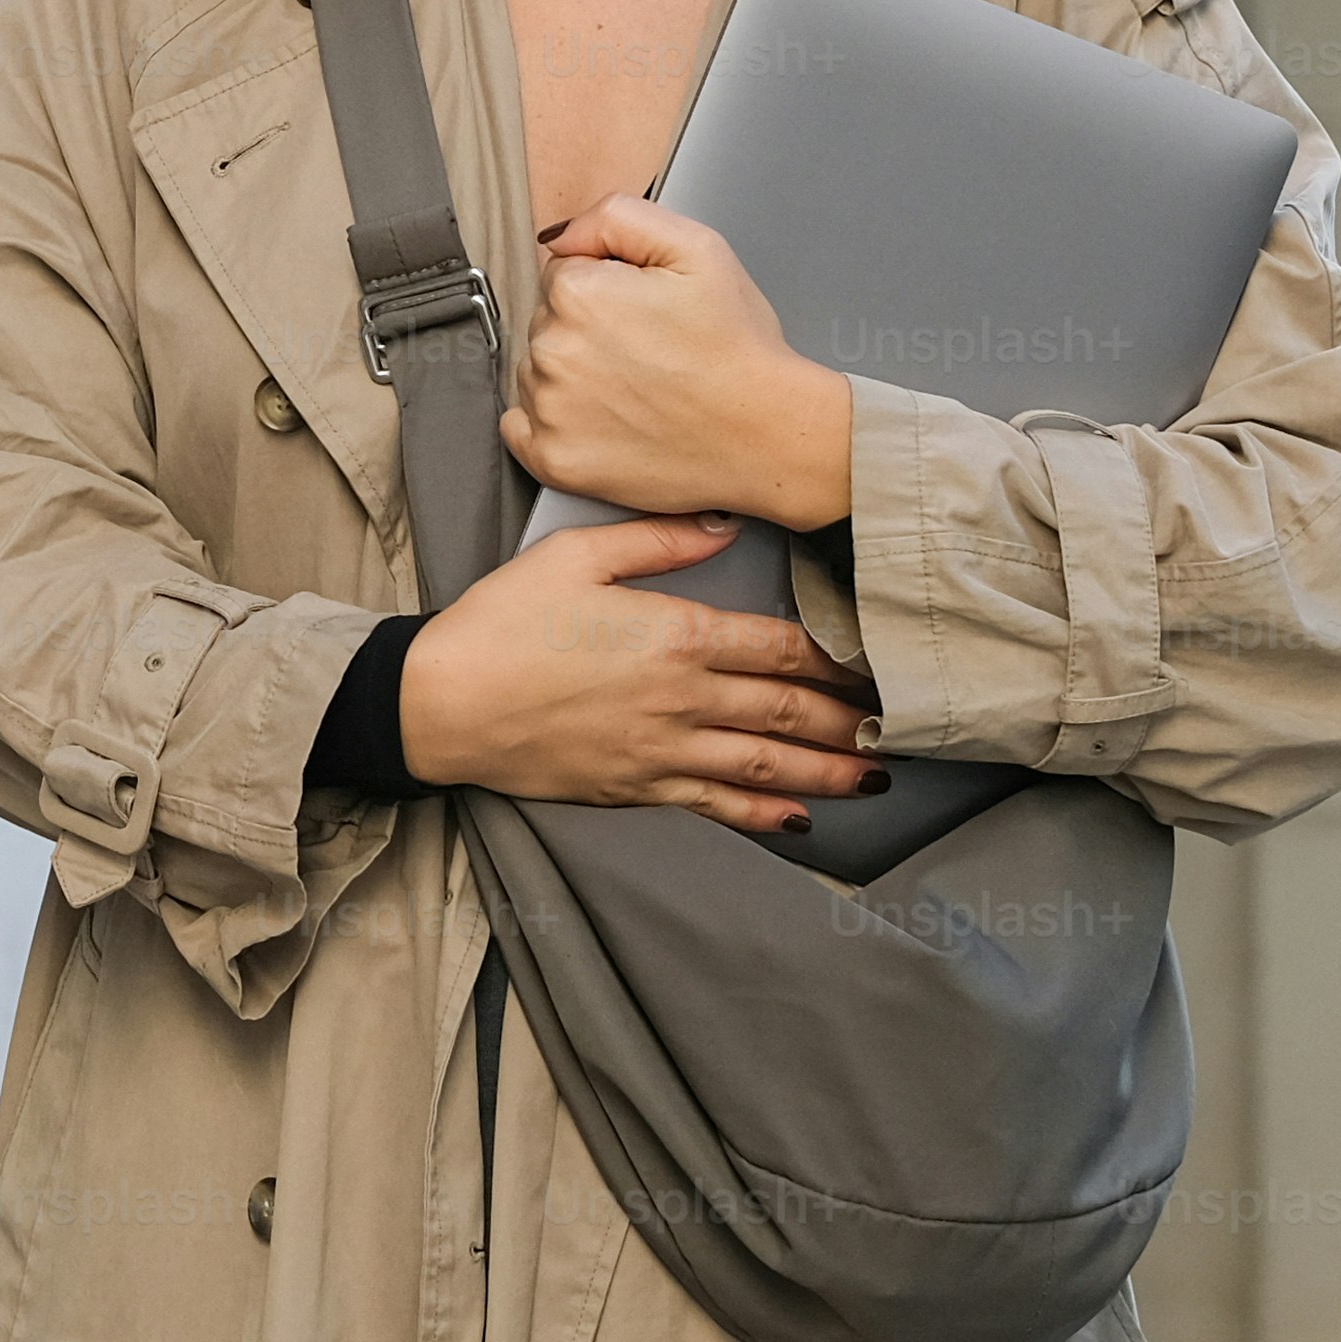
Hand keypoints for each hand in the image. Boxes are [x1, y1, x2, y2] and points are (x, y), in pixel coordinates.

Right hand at [394, 513, 883, 837]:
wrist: (442, 703)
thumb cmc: (501, 622)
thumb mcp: (575, 554)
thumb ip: (659, 539)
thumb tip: (725, 523)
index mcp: (674, 635)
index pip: (780, 648)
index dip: (837, 658)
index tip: (875, 661)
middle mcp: (681, 699)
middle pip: (788, 709)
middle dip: (849, 718)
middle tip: (898, 723)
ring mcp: (662, 751)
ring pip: (766, 764)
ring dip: (829, 770)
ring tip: (875, 774)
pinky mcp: (636, 788)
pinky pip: (717, 804)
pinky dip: (764, 814)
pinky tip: (800, 817)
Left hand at [505, 192, 854, 531]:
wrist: (769, 435)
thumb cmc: (738, 347)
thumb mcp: (697, 247)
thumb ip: (616, 217)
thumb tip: (559, 235)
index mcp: (577, 293)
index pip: (564, 272)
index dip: (610, 286)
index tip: (648, 311)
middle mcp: (551, 350)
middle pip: (548, 321)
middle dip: (589, 329)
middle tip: (651, 352)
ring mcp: (549, 410)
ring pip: (538, 371)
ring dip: (573, 375)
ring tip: (638, 388)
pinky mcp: (554, 460)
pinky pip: (520, 427)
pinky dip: (550, 422)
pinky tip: (600, 419)